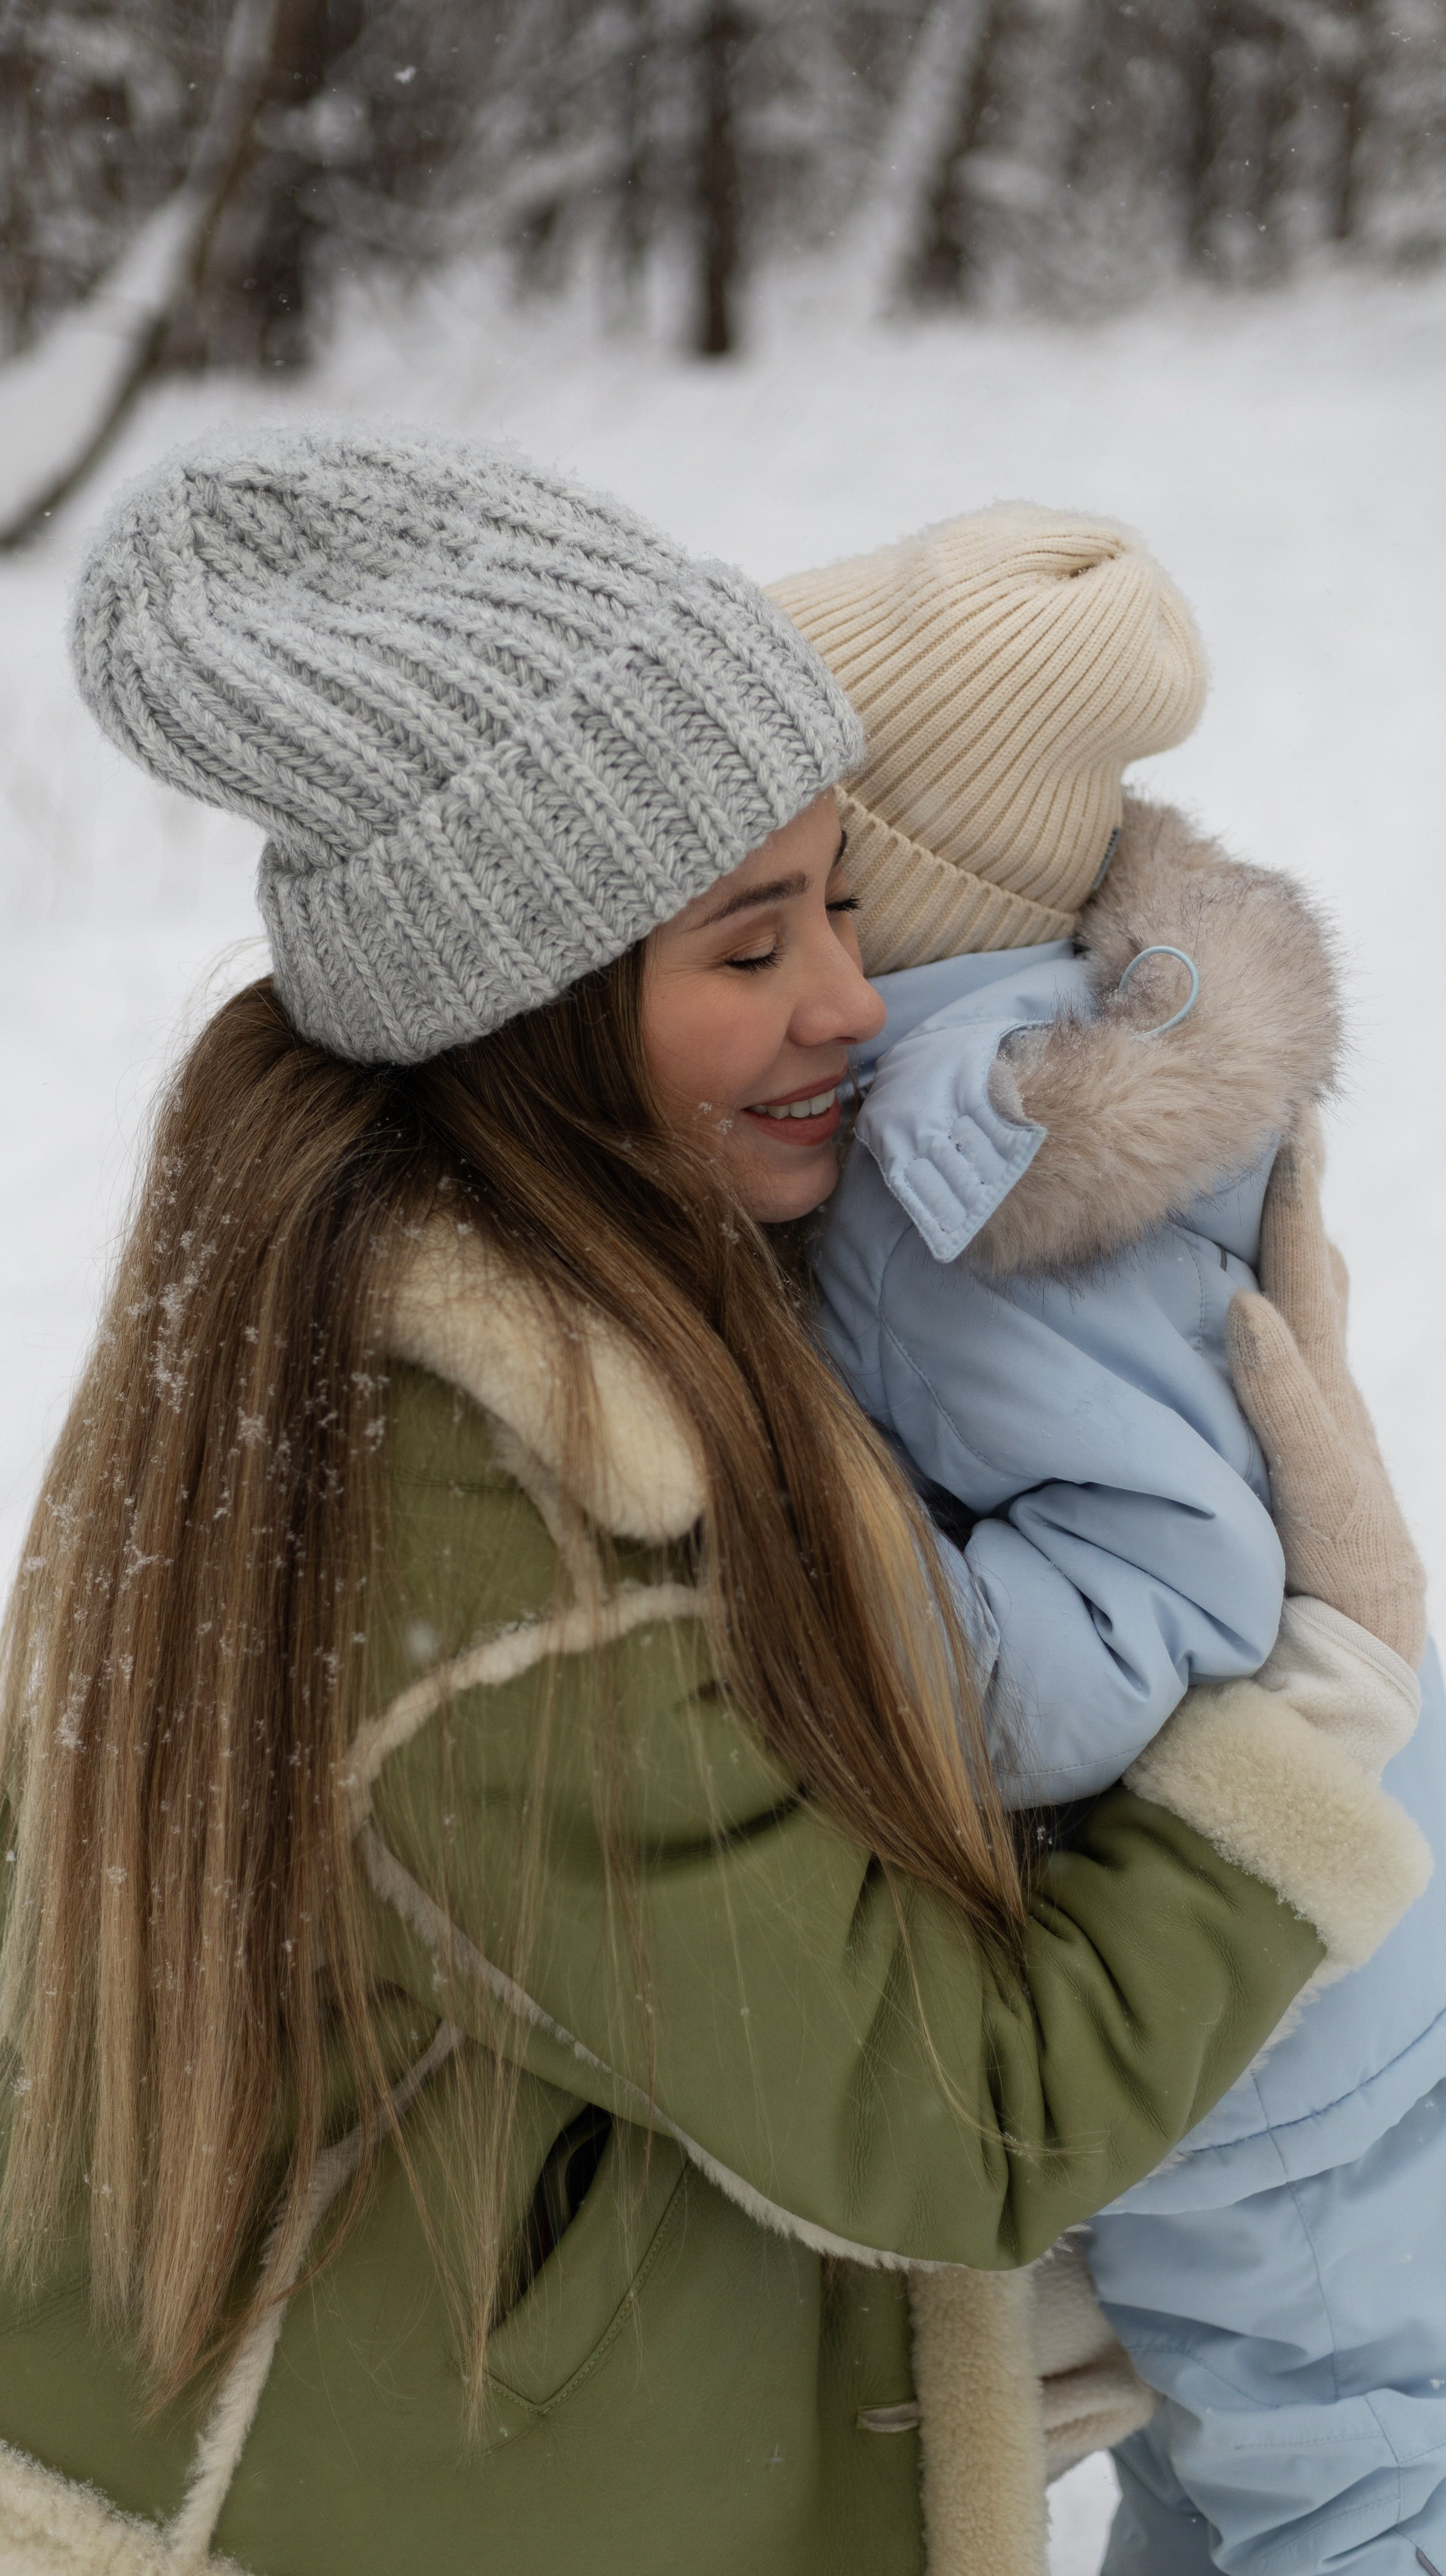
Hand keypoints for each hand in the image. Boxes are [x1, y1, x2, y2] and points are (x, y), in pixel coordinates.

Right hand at [1227, 1113, 1426, 1667]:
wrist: (1355, 1671)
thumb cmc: (1340, 1585)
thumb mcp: (1320, 1491)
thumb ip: (1285, 1401)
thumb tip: (1245, 1301)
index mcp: (1321, 1393)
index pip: (1297, 1275)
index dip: (1292, 1197)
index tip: (1288, 1116)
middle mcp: (1317, 1397)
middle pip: (1304, 1280)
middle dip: (1290, 1205)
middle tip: (1273, 1131)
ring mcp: (1306, 1427)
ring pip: (1294, 1318)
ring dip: (1279, 1253)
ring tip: (1260, 1198)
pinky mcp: (1289, 1463)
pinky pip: (1276, 1367)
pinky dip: (1265, 1317)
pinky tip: (1241, 1311)